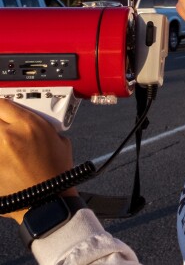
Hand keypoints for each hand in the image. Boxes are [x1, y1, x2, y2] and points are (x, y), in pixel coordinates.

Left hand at [0, 100, 74, 222]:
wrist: (48, 201)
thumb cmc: (56, 174)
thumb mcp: (60, 141)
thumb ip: (43, 127)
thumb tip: (30, 122)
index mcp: (29, 125)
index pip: (3, 103)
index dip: (1, 105)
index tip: (1, 108)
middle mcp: (8, 135)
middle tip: (3, 127)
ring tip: (5, 145)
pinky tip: (4, 161)